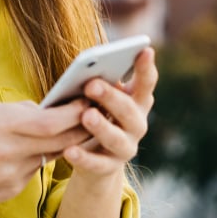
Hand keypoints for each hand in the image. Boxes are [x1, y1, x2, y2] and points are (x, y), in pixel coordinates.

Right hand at [0, 99, 91, 215]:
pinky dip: (33, 160)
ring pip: (48, 156)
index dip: (76, 112)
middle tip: (94, 116)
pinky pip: (32, 171)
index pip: (53, 120)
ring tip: (64, 131)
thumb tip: (43, 110)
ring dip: (58, 144)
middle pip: (61, 140)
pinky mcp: (11, 190)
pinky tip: (21, 154)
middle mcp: (11, 150)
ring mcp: (12, 174)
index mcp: (0, 124)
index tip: (88, 101)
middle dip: (80, 128)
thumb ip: (14, 113)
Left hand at [63, 47, 156, 177]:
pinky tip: (69, 150)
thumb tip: (86, 69)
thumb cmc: (98, 115)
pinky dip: (83, 158)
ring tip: (86, 116)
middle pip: (128, 110)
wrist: (98, 159)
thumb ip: (100, 85)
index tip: (145, 50)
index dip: (146, 68)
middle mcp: (137, 124)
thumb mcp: (101, 99)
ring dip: (101, 127)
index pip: (146, 84)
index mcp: (136, 102)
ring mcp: (126, 147)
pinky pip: (97, 164)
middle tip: (92, 85)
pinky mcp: (109, 167)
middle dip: (111, 97)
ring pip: (116, 138)